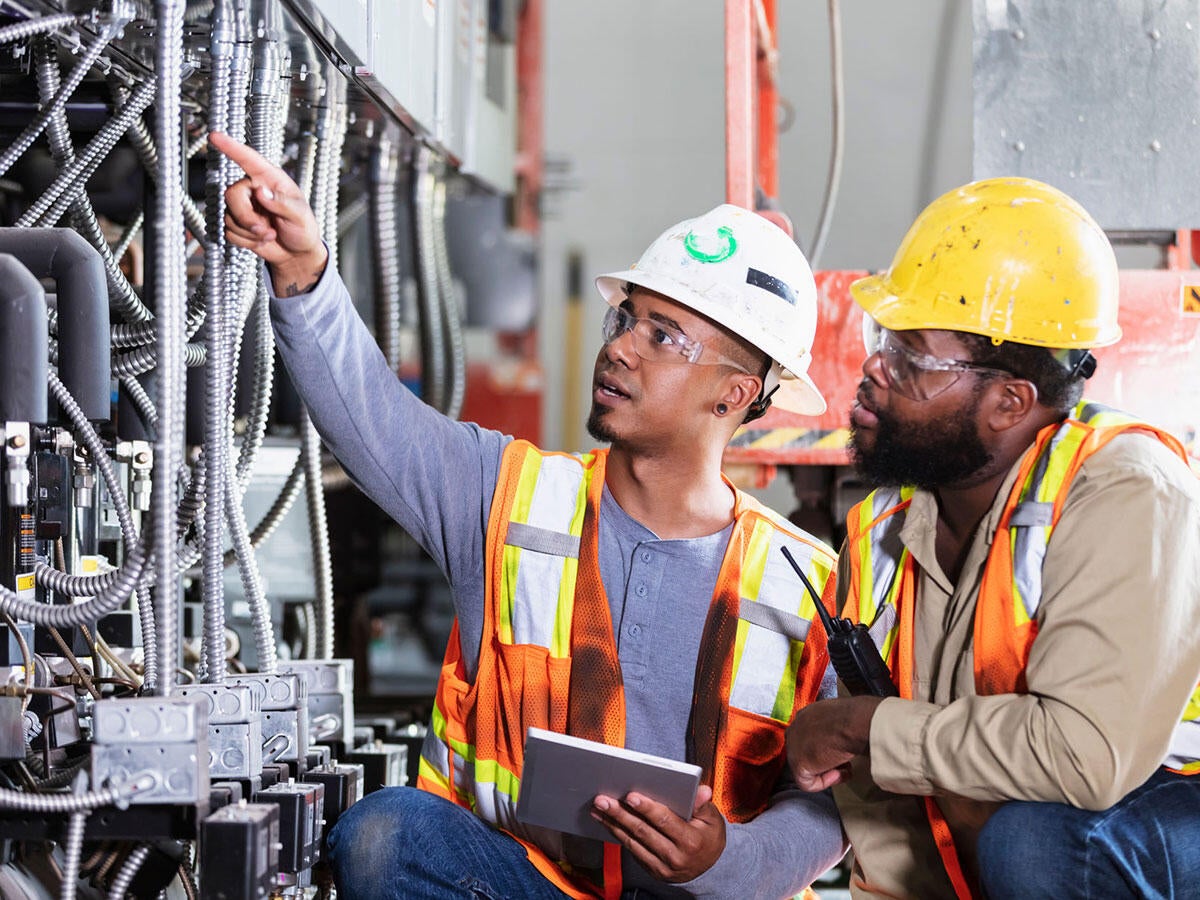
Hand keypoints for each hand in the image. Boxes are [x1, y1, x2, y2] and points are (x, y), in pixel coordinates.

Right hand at [207, 131, 327, 295]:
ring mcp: (243, 207)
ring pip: (228, 216)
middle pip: (231, 195)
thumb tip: (261, 192)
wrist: (296, 254)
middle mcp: (253, 189)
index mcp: (271, 179)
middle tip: (267, 231)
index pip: (248, 159)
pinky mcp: (236, 223)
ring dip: (250, 233)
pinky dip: (245, 241)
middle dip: (247, 218)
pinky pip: (228, 231)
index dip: (231, 147)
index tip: (215, 136)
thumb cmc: (303, 229)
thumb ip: (283, 204)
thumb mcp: (301, 216)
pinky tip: (260, 240)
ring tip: (269, 235)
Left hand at [590, 784, 724, 882]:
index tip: (630, 796)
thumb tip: (701, 789)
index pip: (664, 821)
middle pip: (643, 831)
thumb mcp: (713, 820)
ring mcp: (662, 866)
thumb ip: (703, 804)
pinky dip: (618, 835)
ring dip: (613, 824)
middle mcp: (675, 856)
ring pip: (633, 842)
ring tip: (598, 809)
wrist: (710, 870)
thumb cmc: (709, 838)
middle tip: (603, 800)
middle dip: (620, 814)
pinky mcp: (653, 870)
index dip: (647, 808)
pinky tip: (607, 822)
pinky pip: (632, 850)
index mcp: (690, 840)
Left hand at [786, 695, 884, 790]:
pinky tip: (839, 773)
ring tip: (846, 768)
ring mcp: (793, 746)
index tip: (841, 751)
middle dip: (827, 761)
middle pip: (807, 753)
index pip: (809, 738)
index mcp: (805, 716)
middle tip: (845, 763)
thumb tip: (840, 737)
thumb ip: (834, 727)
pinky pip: (808, 783)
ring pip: (807, 769)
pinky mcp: (797, 763)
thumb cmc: (855, 718)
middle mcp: (795, 729)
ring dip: (829, 772)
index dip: (827, 749)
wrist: (854, 723)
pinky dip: (825, 782)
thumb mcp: (842, 718)